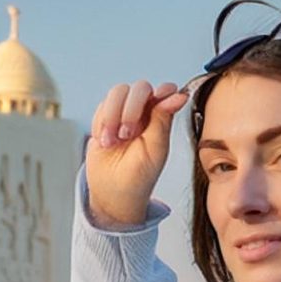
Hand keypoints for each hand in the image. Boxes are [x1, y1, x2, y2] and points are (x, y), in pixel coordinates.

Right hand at [84, 80, 187, 228]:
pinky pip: (101, 107)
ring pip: (117, 93)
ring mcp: (123, 114)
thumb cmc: (139, 176)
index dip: (161, 91)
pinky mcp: (104, 119)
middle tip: (127, 133)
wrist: (112, 193)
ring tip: (113, 141)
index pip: (164, 91)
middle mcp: (143, 113)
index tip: (156, 101)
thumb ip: (163, 120)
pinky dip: (101, 123)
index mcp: (161, 119)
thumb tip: (180, 95)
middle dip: (131, 107)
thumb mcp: (155, 150)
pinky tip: (106, 142)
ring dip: (113, 115)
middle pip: (139, 88)